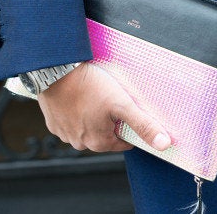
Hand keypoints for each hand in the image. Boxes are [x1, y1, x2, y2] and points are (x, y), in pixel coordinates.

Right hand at [37, 63, 171, 151]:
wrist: (55, 71)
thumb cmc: (89, 87)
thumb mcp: (123, 105)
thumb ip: (144, 125)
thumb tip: (164, 145)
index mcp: (98, 143)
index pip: (124, 141)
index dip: (128, 124)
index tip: (126, 108)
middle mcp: (80, 143)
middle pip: (105, 135)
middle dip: (110, 120)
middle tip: (109, 99)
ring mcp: (64, 133)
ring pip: (86, 127)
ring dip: (92, 115)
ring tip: (93, 95)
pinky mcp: (52, 121)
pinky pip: (70, 120)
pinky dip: (76, 111)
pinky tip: (79, 96)